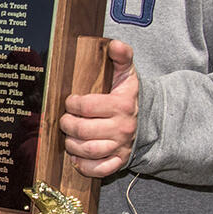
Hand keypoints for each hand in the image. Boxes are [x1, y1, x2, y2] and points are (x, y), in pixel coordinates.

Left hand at [60, 38, 138, 178]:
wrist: (148, 119)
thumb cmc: (128, 95)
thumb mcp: (127, 73)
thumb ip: (121, 56)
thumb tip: (114, 44)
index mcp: (121, 105)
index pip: (88, 106)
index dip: (72, 104)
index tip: (69, 101)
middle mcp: (122, 128)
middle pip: (84, 130)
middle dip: (67, 124)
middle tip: (64, 120)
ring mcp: (120, 146)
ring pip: (89, 150)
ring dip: (72, 144)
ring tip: (68, 136)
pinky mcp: (119, 161)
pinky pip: (100, 170)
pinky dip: (85, 166)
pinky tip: (76, 158)